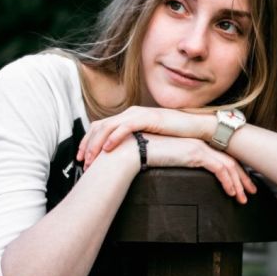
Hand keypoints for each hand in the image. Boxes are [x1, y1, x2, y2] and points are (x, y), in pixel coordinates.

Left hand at [76, 106, 212, 168]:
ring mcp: (138, 114)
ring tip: (91, 158)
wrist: (195, 128)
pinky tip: (108, 148)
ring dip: (97, 143)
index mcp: (127, 118)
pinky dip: (114, 137)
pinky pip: (126, 127)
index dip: (87, 142)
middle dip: (87, 144)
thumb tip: (119, 162)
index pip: (100, 127)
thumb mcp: (148, 141)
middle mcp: (129, 113)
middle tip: (81, 162)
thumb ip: (133, 145)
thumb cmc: (173, 136)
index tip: (81, 159)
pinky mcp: (148, 117)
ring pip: (108, 126)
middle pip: (99, 126)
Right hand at [141, 134, 256, 203]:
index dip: (233, 171)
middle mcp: (201, 144)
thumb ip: (179, 164)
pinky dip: (228, 181)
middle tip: (250, 191)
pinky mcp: (196, 154)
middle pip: (230, 161)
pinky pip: (219, 169)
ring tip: (242, 198)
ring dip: (238, 183)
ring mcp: (200, 148)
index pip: (221, 157)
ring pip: (228, 166)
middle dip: (242, 178)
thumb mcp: (168, 160)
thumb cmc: (147, 155)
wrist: (136, 149)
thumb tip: (186, 178)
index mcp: (195, 144)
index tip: (240, 184)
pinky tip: (231, 193)